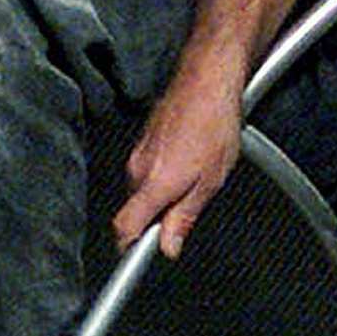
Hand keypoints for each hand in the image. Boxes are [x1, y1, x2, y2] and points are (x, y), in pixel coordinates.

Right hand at [120, 60, 245, 259]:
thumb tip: (169, 246)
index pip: (124, 227)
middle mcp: (138, 169)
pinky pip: (147, 169)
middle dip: (158, 214)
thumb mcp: (210, 181)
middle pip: (137, 209)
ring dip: (164, 190)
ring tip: (195, 172)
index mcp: (154, 184)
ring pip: (144, 188)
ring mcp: (137, 152)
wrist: (206, 80)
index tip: (140, 255)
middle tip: (190, 202)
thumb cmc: (213, 123)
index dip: (128, 247)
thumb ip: (184, 217)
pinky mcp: (142, 141)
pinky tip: (190, 156)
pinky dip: (165, 171)